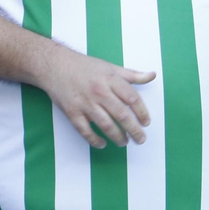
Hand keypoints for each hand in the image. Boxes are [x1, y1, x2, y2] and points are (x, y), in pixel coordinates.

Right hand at [39, 47, 154, 148]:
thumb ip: (132, 75)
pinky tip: (102, 144)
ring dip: (118, 137)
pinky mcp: (72, 113)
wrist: (56, 66)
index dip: (142, 112)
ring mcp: (85, 103)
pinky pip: (85, 131)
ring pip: (106, 125)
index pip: (132, 99)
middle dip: (134, 130)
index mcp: (110, 79)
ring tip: (124, 143)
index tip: (146, 123)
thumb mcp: (110, 67)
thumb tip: (152, 75)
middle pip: (121, 115)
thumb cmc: (85, 67)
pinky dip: (95, 140)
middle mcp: (99, 92)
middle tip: (141, 140)